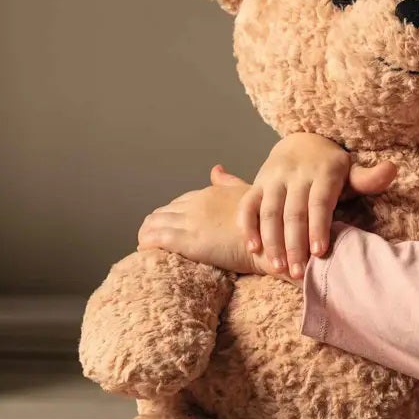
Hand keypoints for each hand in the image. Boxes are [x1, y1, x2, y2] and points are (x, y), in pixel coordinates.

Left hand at [137, 176, 280, 276]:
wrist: (275, 241)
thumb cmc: (268, 223)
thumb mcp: (248, 194)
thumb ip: (229, 183)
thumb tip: (216, 169)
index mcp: (210, 194)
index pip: (179, 202)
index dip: (170, 214)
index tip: (166, 224)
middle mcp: (197, 204)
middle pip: (164, 212)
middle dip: (154, 225)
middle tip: (150, 238)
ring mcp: (192, 221)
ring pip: (155, 223)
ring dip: (146, 234)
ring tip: (143, 245)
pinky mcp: (190, 240)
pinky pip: (157, 238)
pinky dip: (147, 242)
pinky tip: (143, 249)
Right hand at [235, 132, 397, 279]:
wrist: (300, 143)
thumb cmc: (331, 169)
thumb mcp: (350, 171)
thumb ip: (367, 178)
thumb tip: (391, 169)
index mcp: (323, 172)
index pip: (320, 202)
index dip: (319, 227)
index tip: (319, 252)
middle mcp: (295, 174)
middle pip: (293, 212)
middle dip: (295, 243)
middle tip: (298, 272)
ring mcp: (274, 179)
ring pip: (270, 212)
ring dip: (272, 241)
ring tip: (278, 267)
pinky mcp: (257, 184)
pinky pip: (248, 205)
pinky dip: (248, 226)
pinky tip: (253, 248)